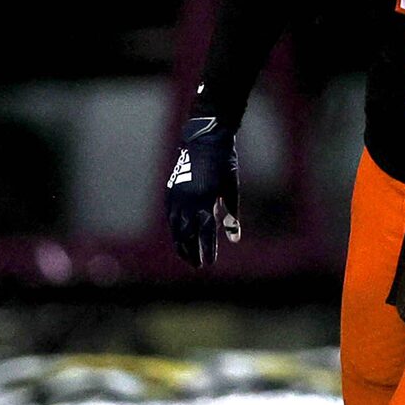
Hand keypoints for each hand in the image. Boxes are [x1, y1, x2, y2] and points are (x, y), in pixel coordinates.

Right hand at [165, 115, 239, 266]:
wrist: (205, 140)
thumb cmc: (223, 163)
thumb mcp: (231, 188)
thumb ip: (232, 215)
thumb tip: (234, 239)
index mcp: (205, 200)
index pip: (205, 232)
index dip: (207, 250)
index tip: (209, 263)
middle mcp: (188, 200)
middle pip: (186, 234)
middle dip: (191, 251)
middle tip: (198, 265)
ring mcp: (176, 196)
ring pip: (175, 227)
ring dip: (180, 243)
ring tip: (187, 255)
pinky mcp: (170, 191)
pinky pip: (170, 216)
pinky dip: (174, 229)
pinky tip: (179, 236)